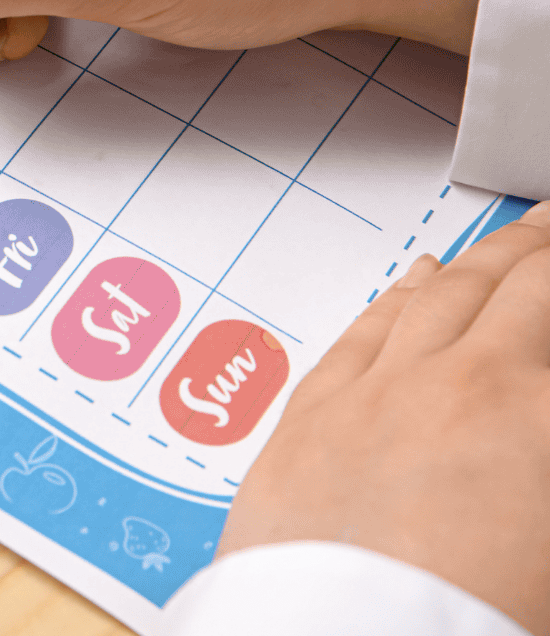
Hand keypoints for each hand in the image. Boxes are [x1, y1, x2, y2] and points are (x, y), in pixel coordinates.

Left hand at [218, 204, 549, 634]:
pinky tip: (416, 281)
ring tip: (511, 240)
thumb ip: (538, 451)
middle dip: (544, 249)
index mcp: (536, 414)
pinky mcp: (311, 420)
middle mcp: (458, 386)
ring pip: (438, 297)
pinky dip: (400, 297)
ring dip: (481, 260)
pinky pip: (363, 333)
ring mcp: (377, 395)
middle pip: (514, 287)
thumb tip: (532, 424)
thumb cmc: (466, 621)